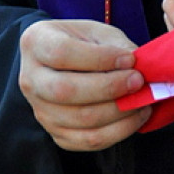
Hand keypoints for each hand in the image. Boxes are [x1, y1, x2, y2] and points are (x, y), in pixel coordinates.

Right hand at [18, 18, 150, 150]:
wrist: (65, 61)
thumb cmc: (83, 41)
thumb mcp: (98, 32)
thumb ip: (118, 46)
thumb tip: (141, 66)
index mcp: (36, 43)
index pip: (62, 53)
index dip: (99, 58)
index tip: (129, 60)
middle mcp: (30, 80)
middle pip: (66, 91)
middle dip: (109, 88)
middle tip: (139, 81)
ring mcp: (40, 110)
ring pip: (80, 120)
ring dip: (119, 112)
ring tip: (143, 99)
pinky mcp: (55, 133)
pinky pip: (87, 140)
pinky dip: (118, 131)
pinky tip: (135, 116)